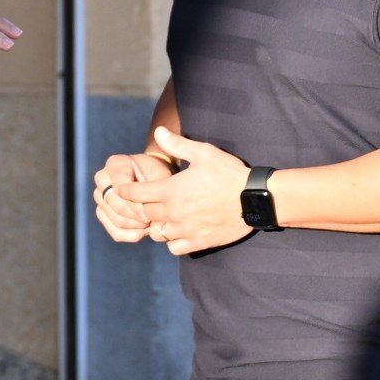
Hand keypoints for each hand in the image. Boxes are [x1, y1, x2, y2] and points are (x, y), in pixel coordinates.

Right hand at [90, 146, 170, 243]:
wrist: (152, 178)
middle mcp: (102, 179)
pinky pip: (115, 232)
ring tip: (151, 222)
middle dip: (138, 216)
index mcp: (115, 164)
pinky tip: (143, 232)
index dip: (137, 203)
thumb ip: (151, 190)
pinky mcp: (102, 213)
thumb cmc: (157, 174)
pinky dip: (131, 235)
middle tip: (154, 217)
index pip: (121, 189)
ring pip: (117, 220)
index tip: (152, 207)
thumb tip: (142, 211)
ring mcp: (99, 197)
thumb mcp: (160, 175)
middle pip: (117, 206)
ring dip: (137, 226)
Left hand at [133, 125, 257, 256]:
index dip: (126, 191)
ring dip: (158, 225)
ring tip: (167, 216)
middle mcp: (173, 213)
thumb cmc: (228, 173)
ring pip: (157, 234)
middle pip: (145, 214)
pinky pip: (174, 248)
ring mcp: (185, 230)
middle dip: (144, 206)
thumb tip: (158, 131)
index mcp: (171, 190)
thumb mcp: (204, 152)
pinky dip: (173, 241)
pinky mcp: (198, 242)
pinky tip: (180, 230)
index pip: (135, 194)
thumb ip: (177, 144)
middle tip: (151, 199)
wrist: (254, 199)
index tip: (125, 189)